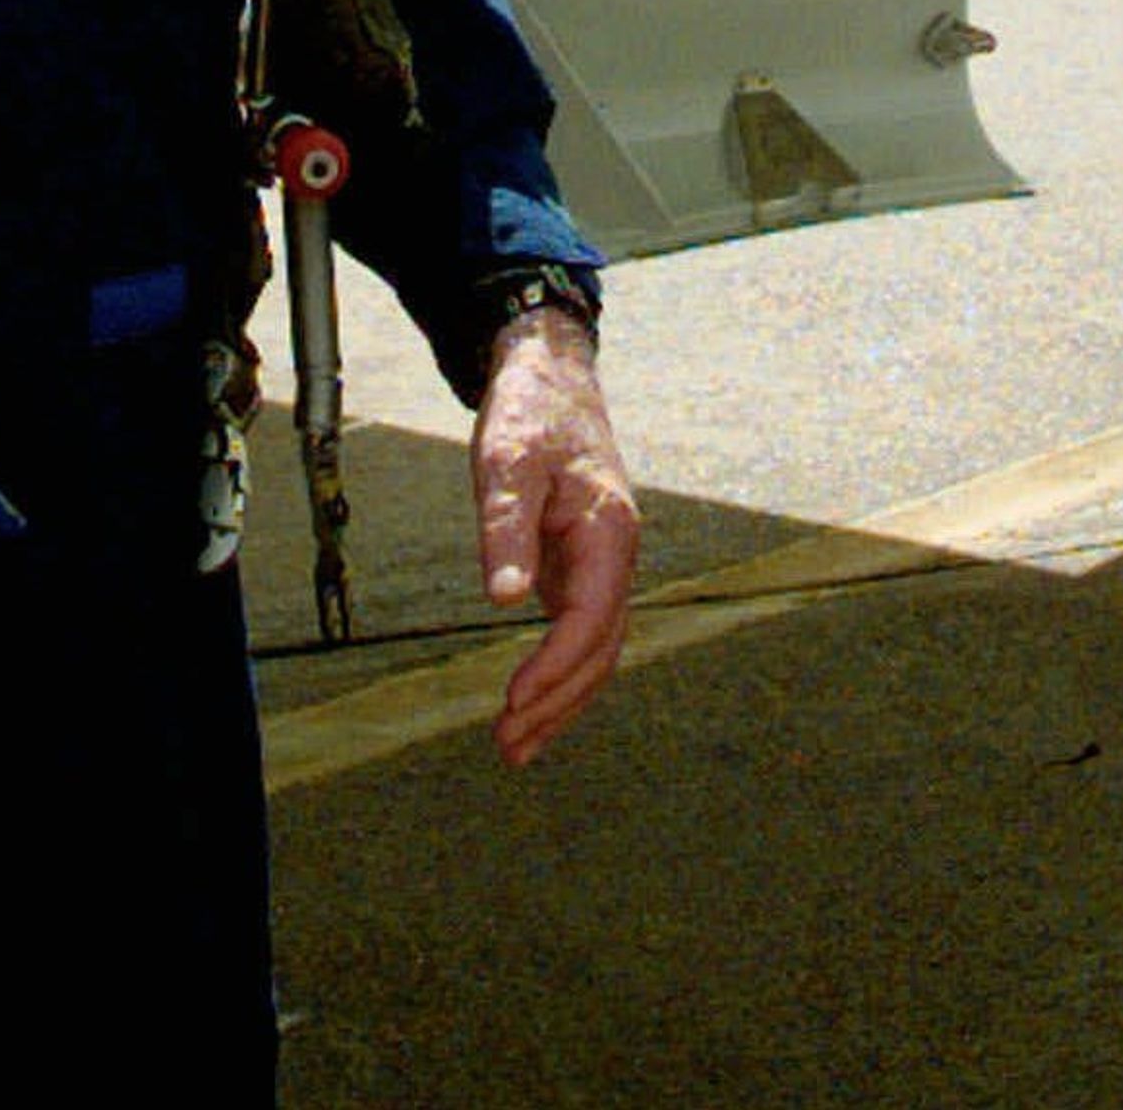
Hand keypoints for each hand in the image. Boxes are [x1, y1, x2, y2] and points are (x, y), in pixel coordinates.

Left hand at [468, 305, 638, 763]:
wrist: (550, 375)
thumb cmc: (529, 414)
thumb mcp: (507, 463)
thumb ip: (507, 529)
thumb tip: (505, 601)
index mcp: (610, 531)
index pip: (592, 619)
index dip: (556, 666)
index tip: (514, 702)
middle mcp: (616, 555)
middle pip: (601, 649)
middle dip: (559, 702)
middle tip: (508, 746)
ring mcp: (602, 563)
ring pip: (596, 649)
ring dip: (561, 699)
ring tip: (514, 745)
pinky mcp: (581, 565)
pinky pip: (579, 633)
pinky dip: (557, 672)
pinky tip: (528, 703)